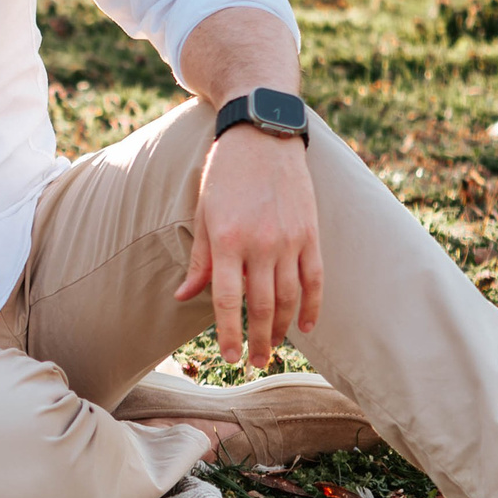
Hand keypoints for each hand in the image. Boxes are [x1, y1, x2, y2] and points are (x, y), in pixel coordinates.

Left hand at [174, 126, 324, 367]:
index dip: (228, 333)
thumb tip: (183, 296)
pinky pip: (315, 278)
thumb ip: (199, 259)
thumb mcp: (204, 213)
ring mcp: (289, 240)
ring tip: (273, 348)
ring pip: (289, 298)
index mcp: (227, 240)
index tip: (230, 357)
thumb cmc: (226, 175)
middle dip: (258, 340)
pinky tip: (306, 325)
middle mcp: (260, 244)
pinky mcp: (311, 233)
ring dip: (282, 329)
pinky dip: (312, 305)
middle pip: (261, 306)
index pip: (226, 299)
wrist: (263, 136)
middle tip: (253, 362)